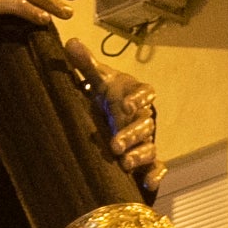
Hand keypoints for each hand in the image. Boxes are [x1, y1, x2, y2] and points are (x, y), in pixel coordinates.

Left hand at [63, 37, 160, 198]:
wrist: (117, 108)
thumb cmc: (110, 92)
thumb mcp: (99, 79)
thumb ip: (86, 64)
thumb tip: (70, 43)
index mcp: (137, 93)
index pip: (145, 92)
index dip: (139, 98)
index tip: (127, 104)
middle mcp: (145, 116)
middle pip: (145, 124)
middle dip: (132, 135)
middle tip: (116, 145)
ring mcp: (146, 138)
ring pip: (150, 146)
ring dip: (140, 155)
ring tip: (126, 164)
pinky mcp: (145, 156)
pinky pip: (157, 165)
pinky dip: (156, 174)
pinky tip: (148, 184)